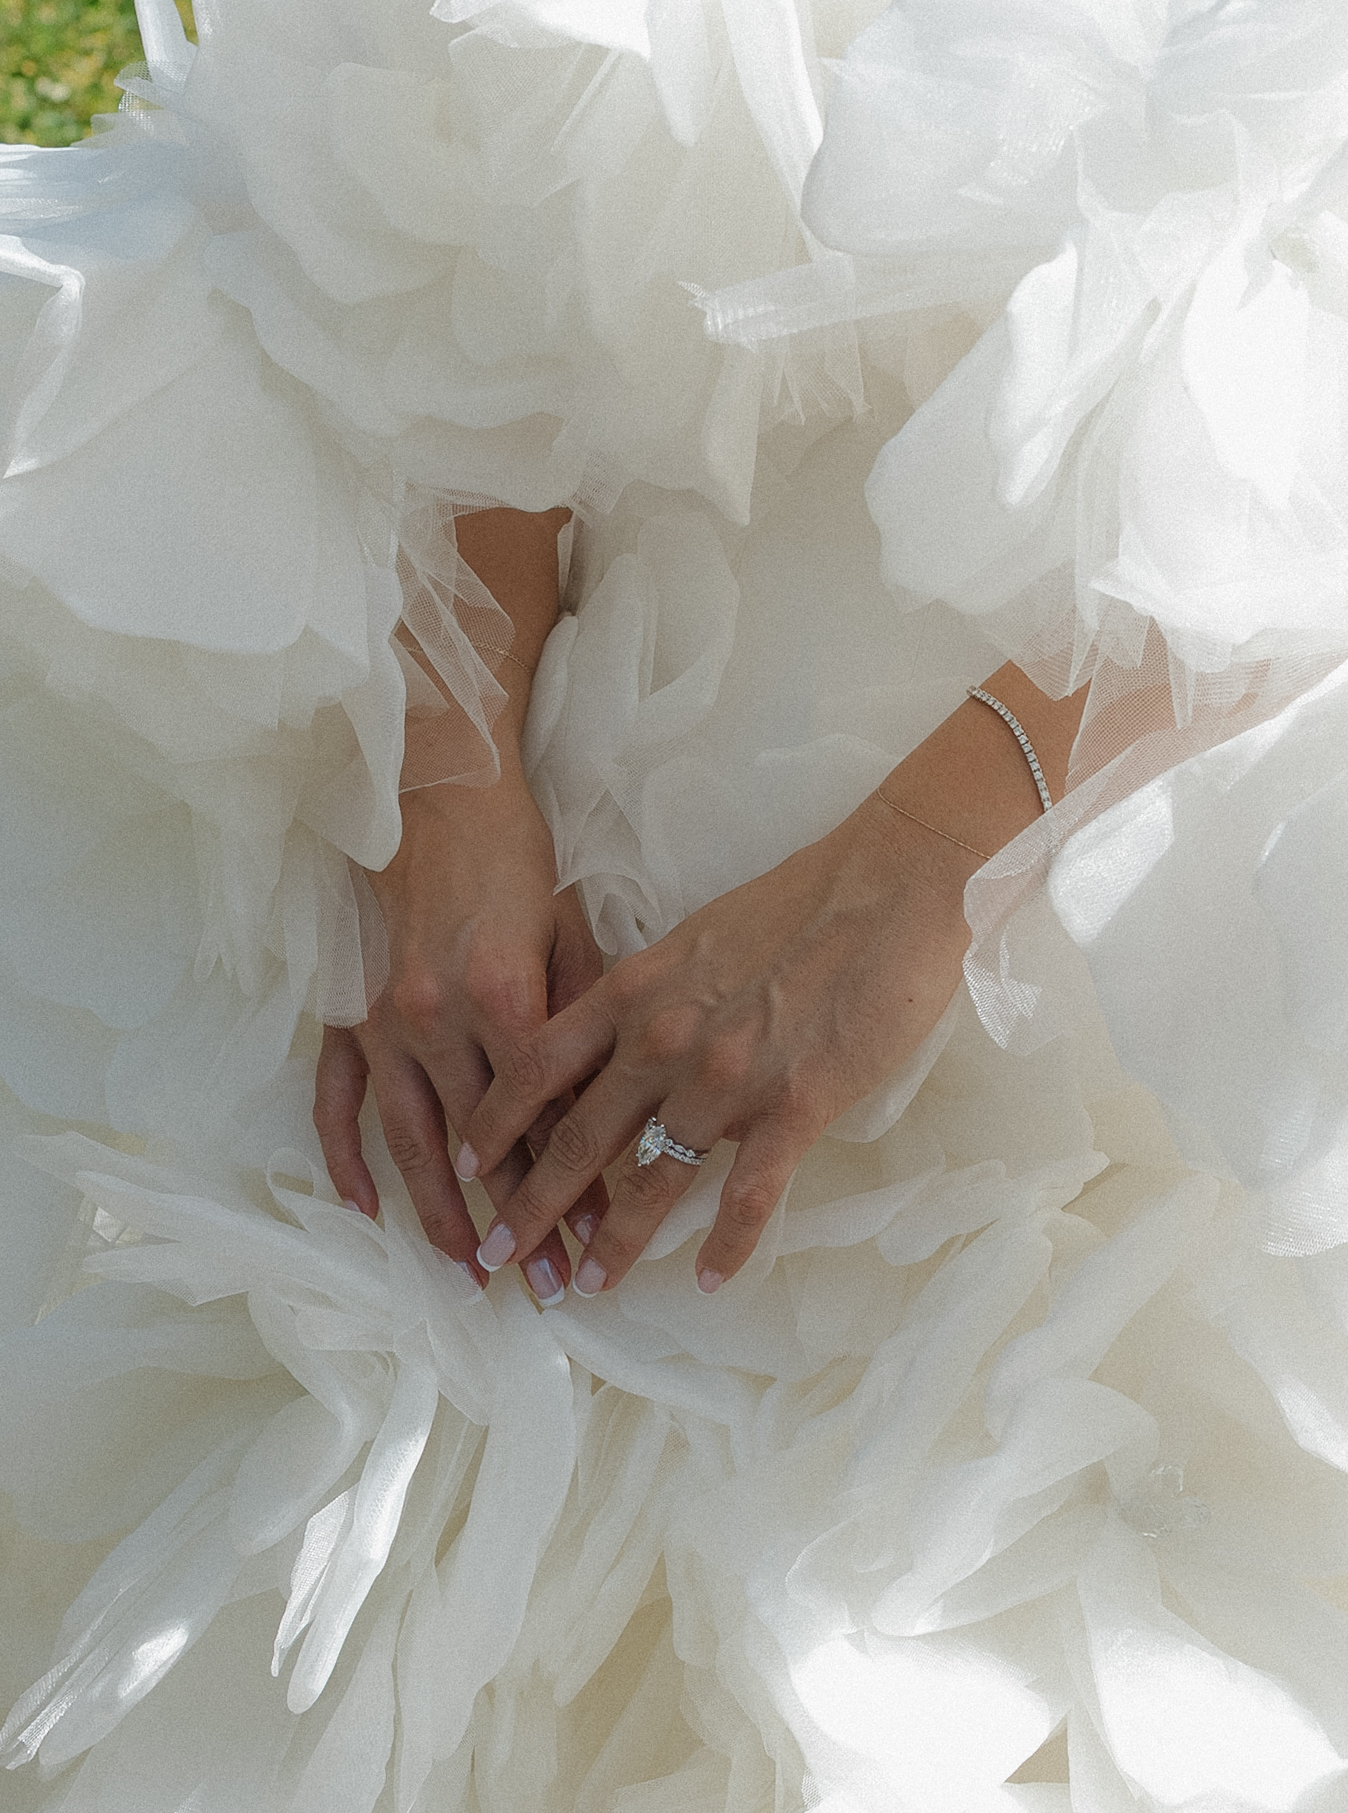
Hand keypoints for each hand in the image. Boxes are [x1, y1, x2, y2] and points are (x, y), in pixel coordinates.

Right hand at [314, 763, 605, 1303]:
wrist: (439, 799)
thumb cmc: (518, 863)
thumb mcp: (571, 932)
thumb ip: (585, 1021)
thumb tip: (618, 1106)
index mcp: (506, 999)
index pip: (544, 1119)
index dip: (573, 1184)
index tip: (599, 1238)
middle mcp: (440, 1020)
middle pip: (482, 1147)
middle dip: (515, 1222)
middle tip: (540, 1286)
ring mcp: (385, 1023)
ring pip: (410, 1141)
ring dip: (437, 1214)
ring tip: (465, 1273)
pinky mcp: (348, 1015)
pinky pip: (338, 1100)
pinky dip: (345, 1157)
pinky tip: (364, 1209)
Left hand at [457, 794, 979, 1294]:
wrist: (889, 882)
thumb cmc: (798, 901)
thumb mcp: (695, 938)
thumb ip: (652, 996)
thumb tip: (627, 1049)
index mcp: (634, 989)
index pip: (538, 1066)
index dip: (494, 1123)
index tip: (466, 1166)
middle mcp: (664, 1037)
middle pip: (577, 1137)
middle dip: (530, 1205)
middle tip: (497, 1255)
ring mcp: (728, 1076)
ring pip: (652, 1179)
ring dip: (614, 1243)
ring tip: (587, 1287)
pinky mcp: (795, 1105)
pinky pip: (748, 1195)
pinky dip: (726, 1246)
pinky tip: (706, 1280)